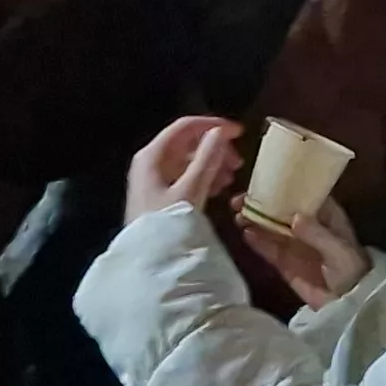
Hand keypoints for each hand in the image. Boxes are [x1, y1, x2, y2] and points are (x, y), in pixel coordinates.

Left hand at [127, 116, 241, 223]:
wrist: (147, 260)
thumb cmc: (166, 223)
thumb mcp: (190, 190)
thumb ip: (207, 159)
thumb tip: (221, 132)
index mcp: (152, 155)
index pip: (185, 126)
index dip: (213, 125)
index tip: (239, 133)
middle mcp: (151, 161)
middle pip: (187, 142)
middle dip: (215, 147)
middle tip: (238, 161)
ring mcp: (155, 178)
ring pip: (188, 160)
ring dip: (211, 163)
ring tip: (231, 177)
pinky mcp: (160, 194)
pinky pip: (186, 176)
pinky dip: (204, 177)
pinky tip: (219, 187)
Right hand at [240, 199, 366, 310]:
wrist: (351, 305)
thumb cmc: (353, 271)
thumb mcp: (339, 251)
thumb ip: (317, 235)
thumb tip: (295, 217)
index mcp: (326, 217)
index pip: (303, 195)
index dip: (283, 187)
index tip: (263, 183)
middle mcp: (309, 228)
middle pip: (281, 210)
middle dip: (261, 203)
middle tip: (240, 201)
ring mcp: (296, 246)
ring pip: (272, 229)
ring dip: (255, 221)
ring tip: (238, 216)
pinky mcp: (287, 265)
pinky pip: (270, 250)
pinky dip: (258, 243)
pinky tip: (246, 234)